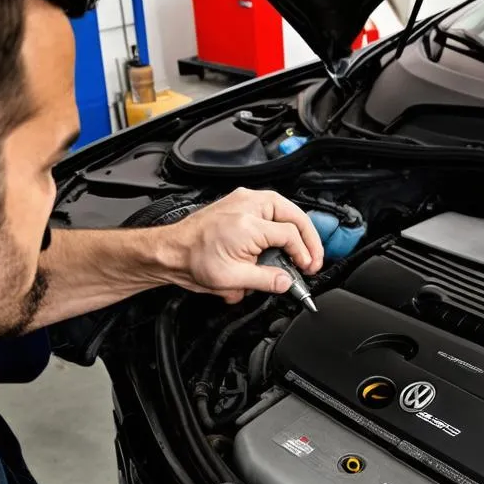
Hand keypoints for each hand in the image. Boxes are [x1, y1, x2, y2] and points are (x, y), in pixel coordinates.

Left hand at [163, 188, 324, 303]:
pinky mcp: (239, 203)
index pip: (291, 235)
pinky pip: (270, 210)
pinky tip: (282, 242)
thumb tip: (287, 282)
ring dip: (296, 230)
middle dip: (308, 239)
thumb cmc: (193, 259)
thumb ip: (267, 280)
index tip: (307, 269)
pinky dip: (281, 225)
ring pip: (285, 209)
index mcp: (250, 223)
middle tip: (313, 259)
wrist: (171, 251)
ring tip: (301, 252)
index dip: (304, 254)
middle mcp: (248, 205)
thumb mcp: (234, 279)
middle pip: (295, 216)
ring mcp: (243, 200)